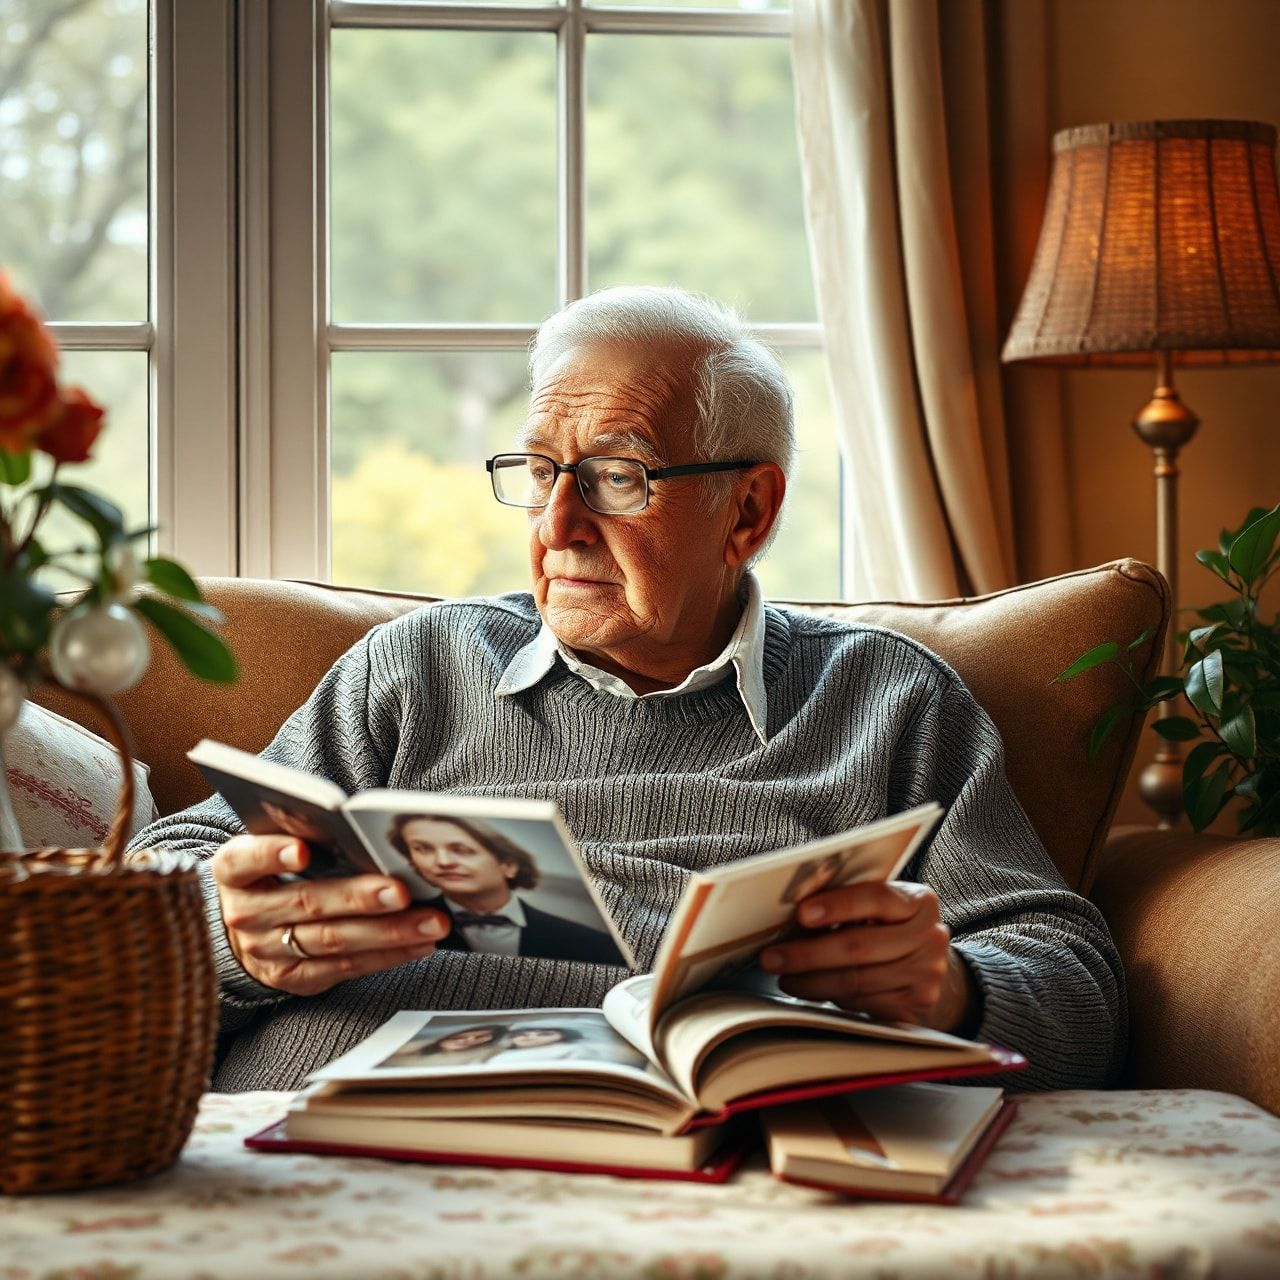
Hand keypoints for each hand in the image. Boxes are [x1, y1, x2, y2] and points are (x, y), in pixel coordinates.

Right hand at [211, 835, 450, 995]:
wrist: (242, 928)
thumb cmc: (269, 874)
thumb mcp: (269, 847)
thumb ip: (299, 832)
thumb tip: (352, 824)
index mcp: (234, 872)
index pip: (247, 860)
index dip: (273, 854)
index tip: (303, 848)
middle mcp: (247, 914)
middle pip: (308, 903)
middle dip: (359, 898)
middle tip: (401, 891)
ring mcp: (269, 952)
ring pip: (335, 941)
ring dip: (389, 932)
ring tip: (430, 921)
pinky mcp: (295, 979)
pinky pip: (347, 967)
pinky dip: (387, 955)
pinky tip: (419, 944)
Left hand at [758, 880, 979, 1033]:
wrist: (936, 974)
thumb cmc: (892, 932)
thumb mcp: (882, 910)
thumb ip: (849, 903)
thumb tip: (793, 908)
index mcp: (918, 902)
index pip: (876, 897)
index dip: (836, 905)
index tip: (801, 913)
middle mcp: (929, 936)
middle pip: (860, 946)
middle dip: (808, 953)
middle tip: (773, 957)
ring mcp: (926, 975)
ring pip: (857, 980)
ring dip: (812, 981)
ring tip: (785, 978)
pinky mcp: (916, 1007)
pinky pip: (863, 1004)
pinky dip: (831, 997)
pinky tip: (810, 990)